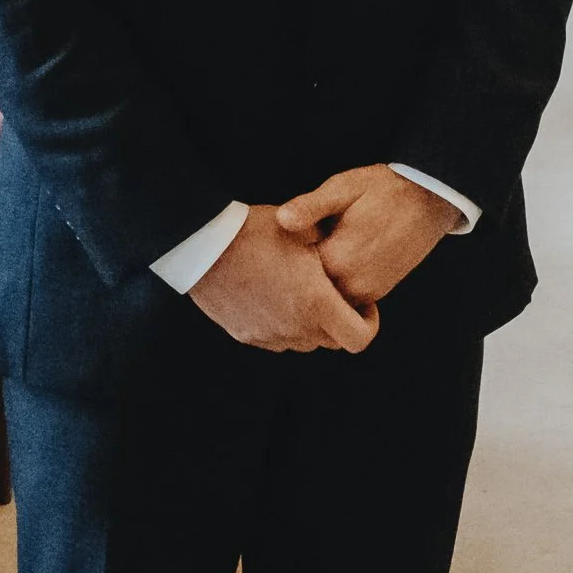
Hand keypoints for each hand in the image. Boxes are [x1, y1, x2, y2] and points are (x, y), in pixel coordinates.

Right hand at [187, 205, 378, 354]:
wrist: (203, 244)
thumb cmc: (256, 232)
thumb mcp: (304, 229)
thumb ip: (332, 248)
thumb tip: (344, 255)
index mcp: (316, 303)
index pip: (360, 339)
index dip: (369, 323)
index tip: (361, 302)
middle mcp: (296, 328)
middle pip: (333, 342)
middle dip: (340, 320)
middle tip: (330, 292)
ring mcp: (270, 335)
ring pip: (304, 341)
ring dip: (310, 323)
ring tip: (298, 290)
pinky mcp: (247, 335)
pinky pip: (277, 338)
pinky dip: (283, 323)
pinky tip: (272, 294)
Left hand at [276, 165, 460, 308]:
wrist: (428, 200)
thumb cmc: (382, 188)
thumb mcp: (342, 187)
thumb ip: (311, 206)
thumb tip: (281, 219)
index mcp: (337, 257)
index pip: (291, 271)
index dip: (280, 256)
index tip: (277, 241)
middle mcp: (351, 282)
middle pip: (306, 289)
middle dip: (295, 273)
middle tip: (294, 244)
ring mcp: (367, 292)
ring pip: (326, 297)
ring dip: (315, 281)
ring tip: (314, 249)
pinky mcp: (377, 293)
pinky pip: (345, 298)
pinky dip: (333, 285)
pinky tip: (331, 259)